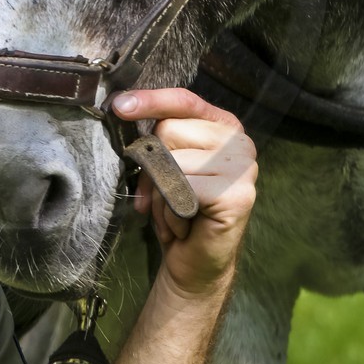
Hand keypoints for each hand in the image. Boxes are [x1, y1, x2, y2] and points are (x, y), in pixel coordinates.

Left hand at [112, 88, 256, 297]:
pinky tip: (186, 224)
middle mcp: (239, 141)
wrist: (194, 263)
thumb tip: (124, 110)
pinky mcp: (238, 194)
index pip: (183, 101)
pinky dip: (172, 213)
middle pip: (167, 130)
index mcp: (223, 126)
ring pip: (169, 163)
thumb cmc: (177, 210)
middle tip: (162, 196)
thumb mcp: (162, 166)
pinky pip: (180, 190)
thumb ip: (155, 140)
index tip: (120, 105)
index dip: (150, 101)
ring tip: (177, 212)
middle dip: (152, 167)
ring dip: (160, 196)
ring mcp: (243, 167)